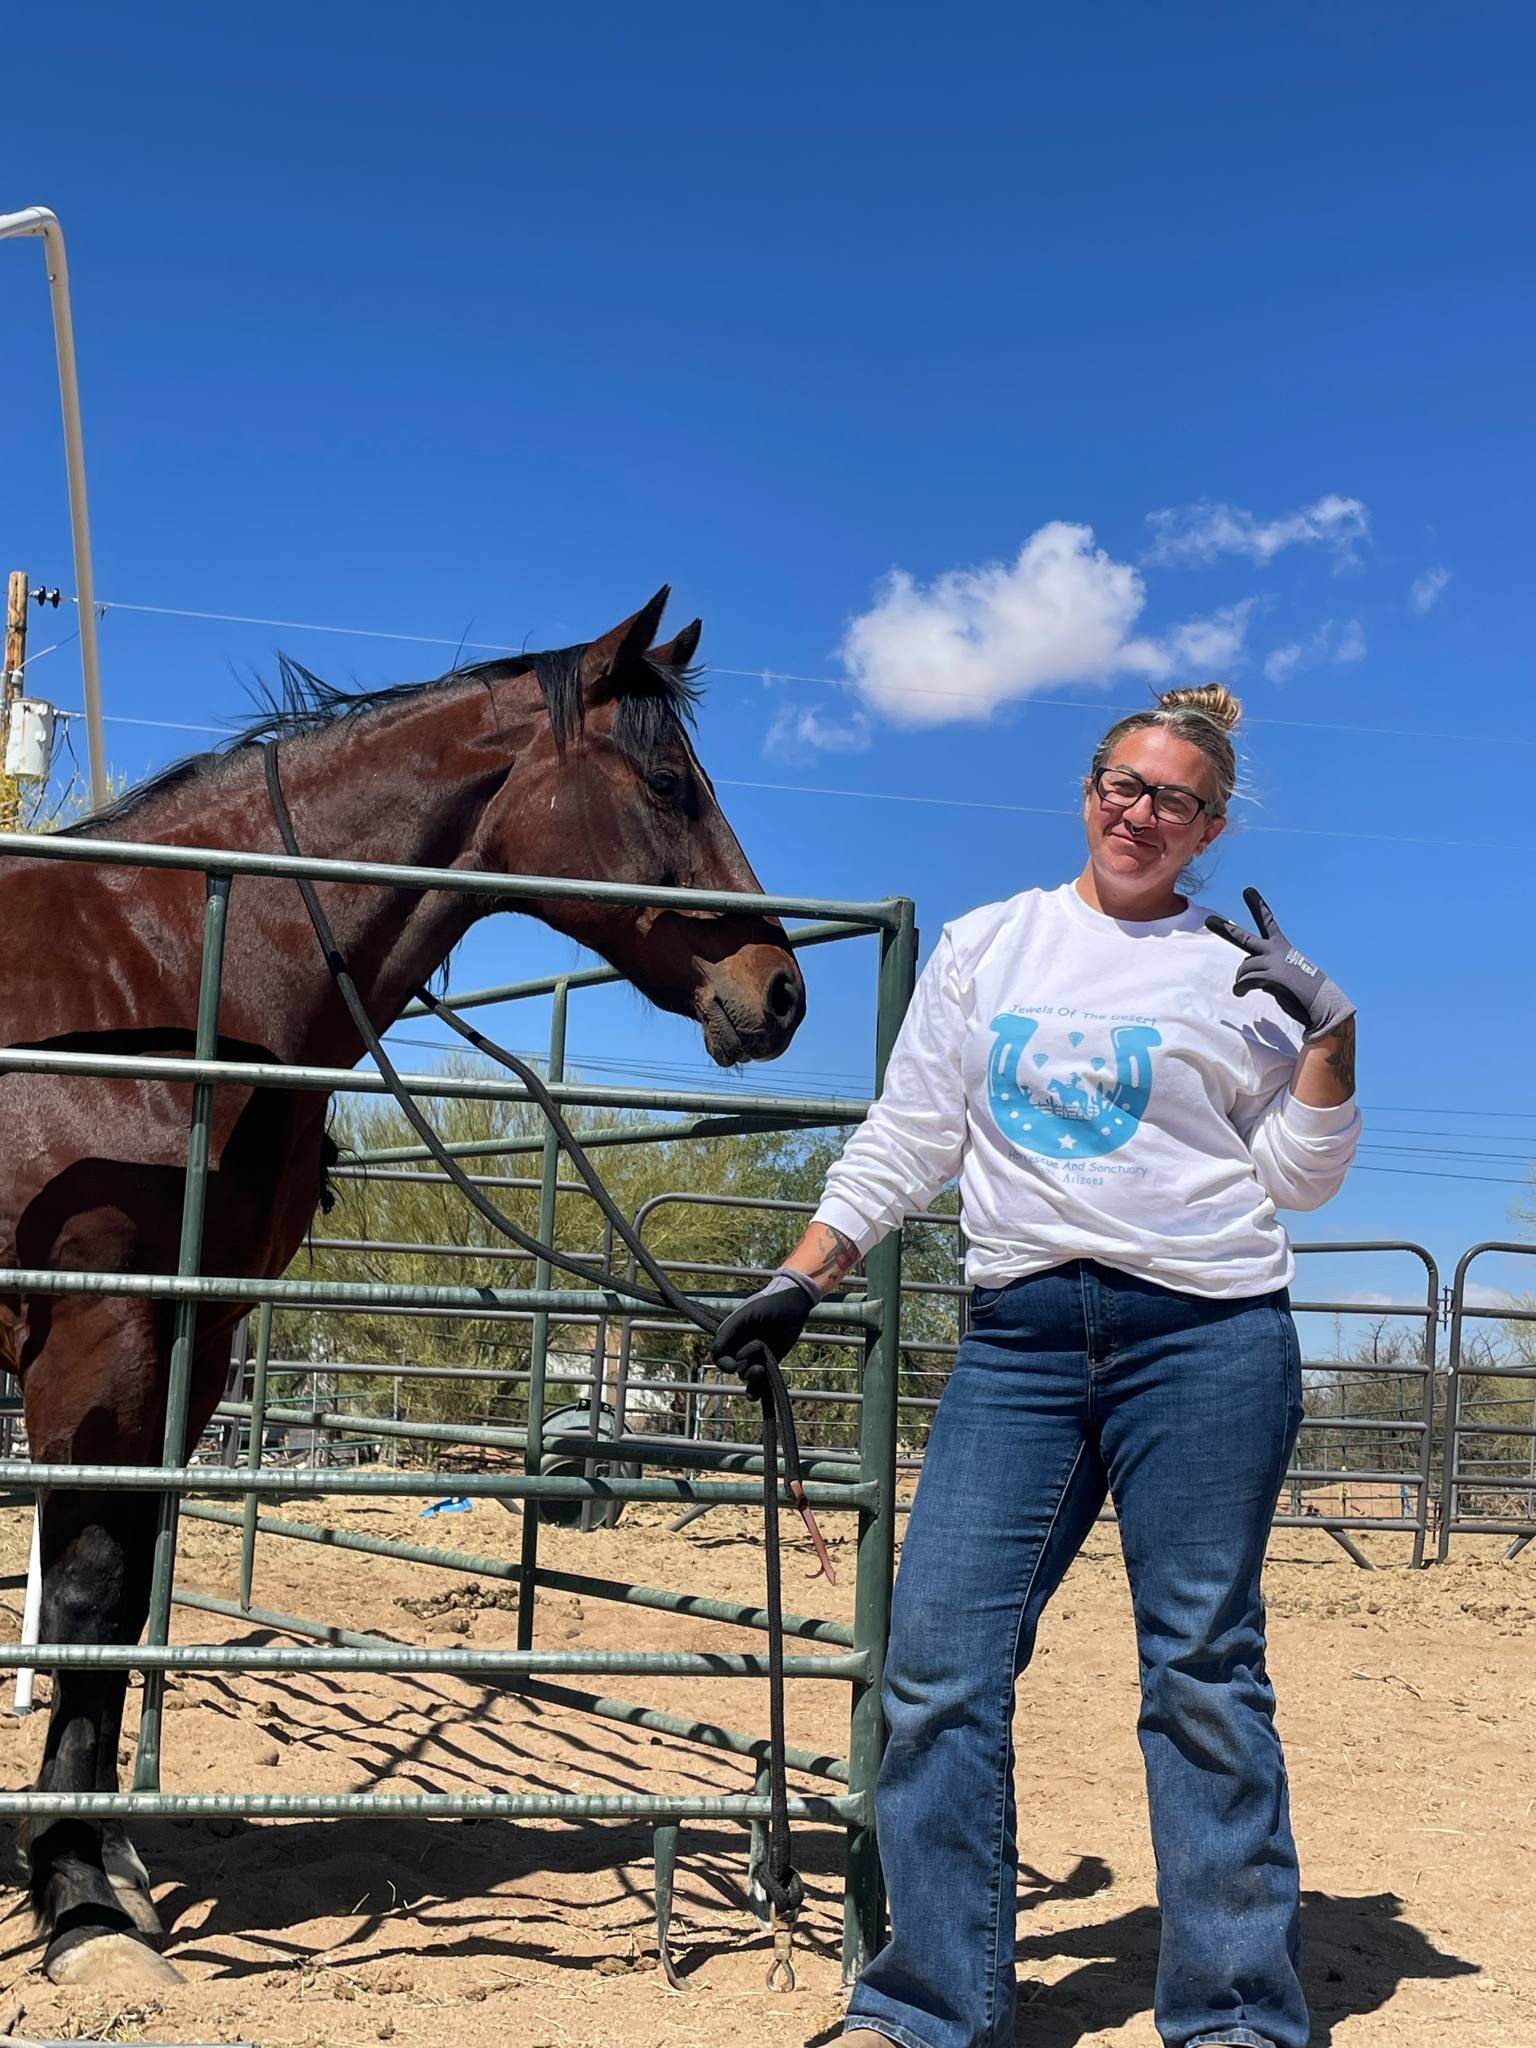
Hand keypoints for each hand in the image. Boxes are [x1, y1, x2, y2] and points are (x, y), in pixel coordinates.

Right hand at [710, 1270, 819, 1398]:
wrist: (793, 1303)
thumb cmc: (767, 1304)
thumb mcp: (744, 1315)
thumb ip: (727, 1331)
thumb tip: (717, 1354)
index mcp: (731, 1335)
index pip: (719, 1355)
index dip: (724, 1364)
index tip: (734, 1366)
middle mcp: (741, 1346)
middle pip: (733, 1367)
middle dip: (742, 1369)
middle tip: (756, 1363)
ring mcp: (756, 1355)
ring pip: (746, 1375)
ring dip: (752, 1377)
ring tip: (762, 1369)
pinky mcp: (770, 1361)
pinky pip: (761, 1381)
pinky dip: (756, 1391)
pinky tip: (754, 1396)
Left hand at [1205, 888, 1355, 1044]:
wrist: (1323, 1002)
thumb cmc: (1305, 991)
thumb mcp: (1286, 974)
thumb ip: (1267, 970)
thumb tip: (1248, 977)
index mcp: (1282, 947)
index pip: (1268, 923)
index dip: (1258, 906)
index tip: (1248, 891)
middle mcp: (1276, 951)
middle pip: (1244, 938)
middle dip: (1226, 930)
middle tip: (1209, 921)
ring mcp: (1273, 962)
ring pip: (1244, 968)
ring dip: (1242, 980)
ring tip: (1244, 989)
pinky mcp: (1271, 976)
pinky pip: (1246, 981)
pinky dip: (1240, 988)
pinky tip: (1241, 993)